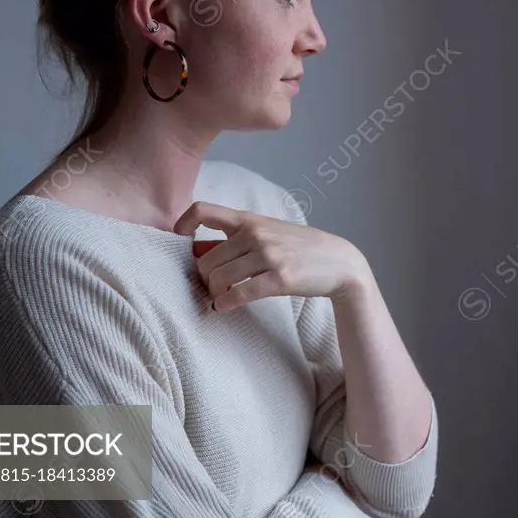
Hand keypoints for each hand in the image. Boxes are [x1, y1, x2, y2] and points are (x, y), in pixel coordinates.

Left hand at [173, 201, 369, 311]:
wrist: (339, 262)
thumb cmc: (296, 248)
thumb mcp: (266, 233)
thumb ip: (233, 239)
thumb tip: (194, 251)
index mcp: (248, 219)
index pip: (203, 210)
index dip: (182, 225)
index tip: (179, 242)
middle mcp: (255, 234)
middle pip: (205, 260)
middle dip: (202, 278)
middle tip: (208, 288)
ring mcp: (269, 255)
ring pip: (218, 279)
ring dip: (213, 294)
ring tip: (218, 299)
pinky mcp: (280, 279)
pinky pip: (240, 294)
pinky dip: (226, 304)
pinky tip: (224, 307)